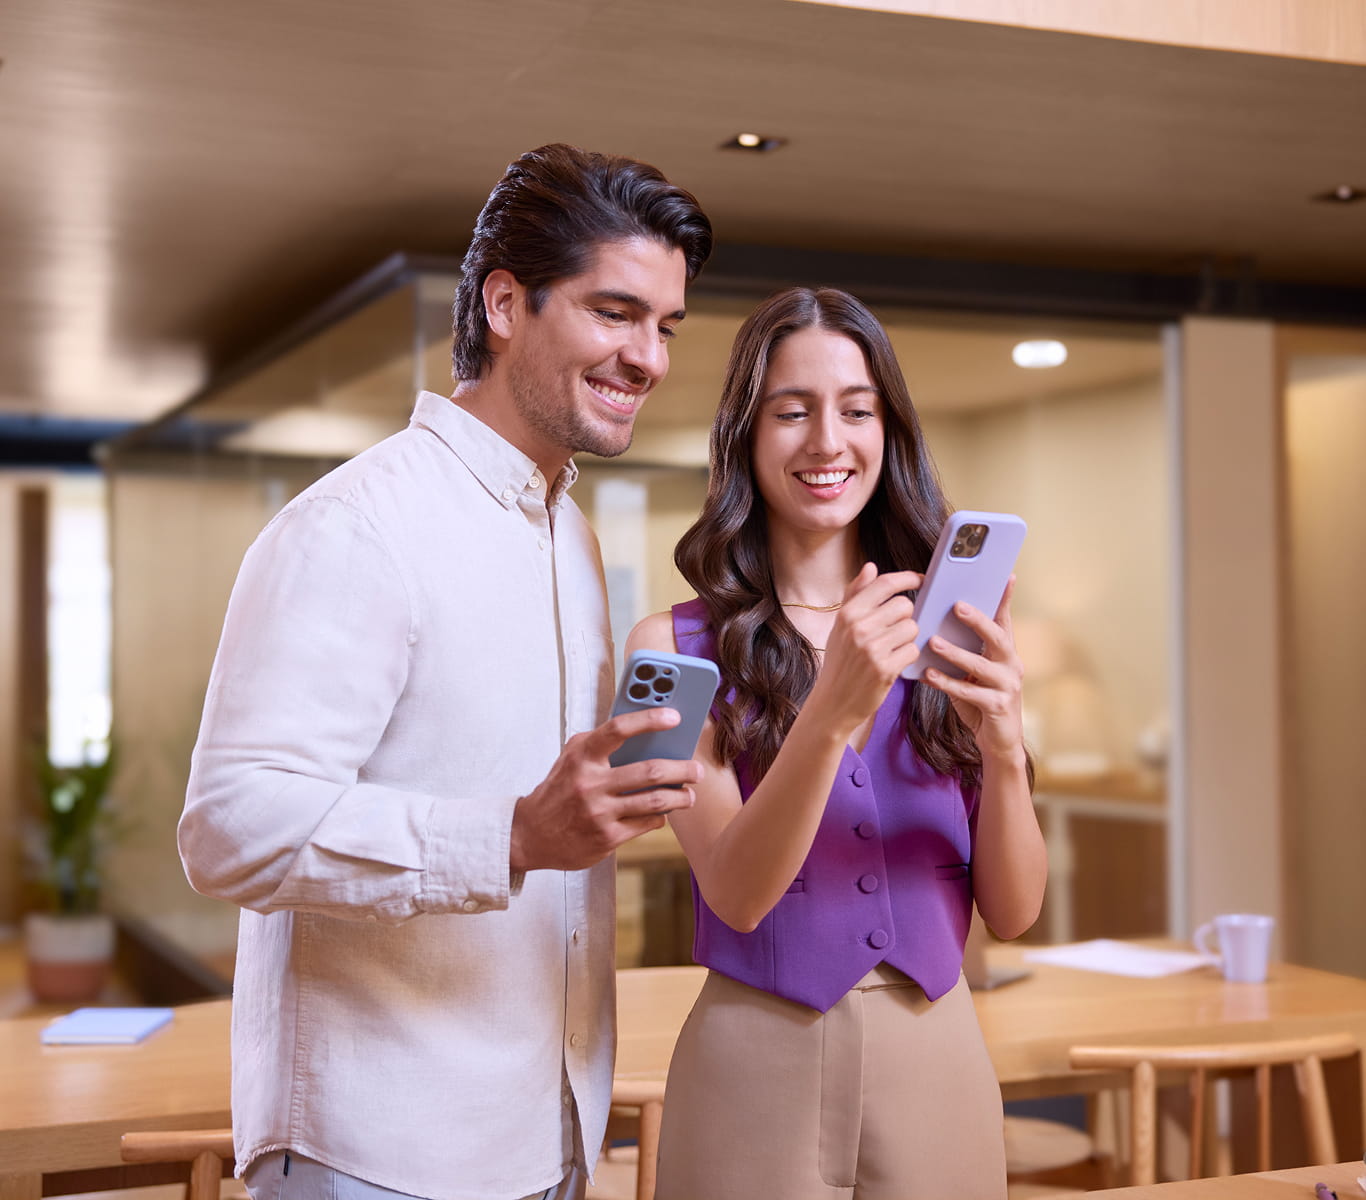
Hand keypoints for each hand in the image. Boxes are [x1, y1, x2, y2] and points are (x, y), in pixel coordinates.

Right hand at [509, 707, 701, 870]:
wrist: (530, 835)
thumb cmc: (559, 790)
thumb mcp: (571, 759)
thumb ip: (601, 743)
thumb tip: (645, 732)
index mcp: (582, 756)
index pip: (618, 729)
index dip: (649, 719)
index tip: (674, 716)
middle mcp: (590, 783)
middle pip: (650, 771)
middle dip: (682, 769)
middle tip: (697, 770)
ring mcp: (599, 813)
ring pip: (655, 801)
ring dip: (681, 797)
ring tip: (690, 794)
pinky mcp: (607, 838)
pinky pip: (647, 823)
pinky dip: (661, 816)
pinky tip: (664, 812)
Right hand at [810, 563, 922, 738]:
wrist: (833, 702)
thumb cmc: (839, 662)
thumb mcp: (840, 626)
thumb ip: (855, 594)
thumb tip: (871, 567)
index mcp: (848, 613)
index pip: (885, 584)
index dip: (908, 578)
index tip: (920, 580)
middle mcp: (858, 628)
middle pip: (904, 605)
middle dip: (905, 617)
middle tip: (895, 631)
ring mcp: (871, 648)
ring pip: (912, 628)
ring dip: (908, 638)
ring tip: (892, 649)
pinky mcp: (885, 669)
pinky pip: (913, 650)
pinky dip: (908, 656)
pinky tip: (894, 662)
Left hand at [920, 576, 1024, 760]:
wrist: (997, 742)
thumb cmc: (981, 701)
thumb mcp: (973, 673)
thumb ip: (963, 651)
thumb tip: (936, 627)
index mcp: (1005, 653)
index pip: (1004, 621)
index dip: (1005, 599)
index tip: (1006, 575)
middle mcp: (1012, 665)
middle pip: (997, 637)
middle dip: (977, 620)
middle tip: (956, 605)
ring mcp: (1008, 686)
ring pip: (981, 665)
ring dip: (955, 652)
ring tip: (933, 641)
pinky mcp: (998, 707)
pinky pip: (970, 692)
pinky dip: (948, 683)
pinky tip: (929, 676)